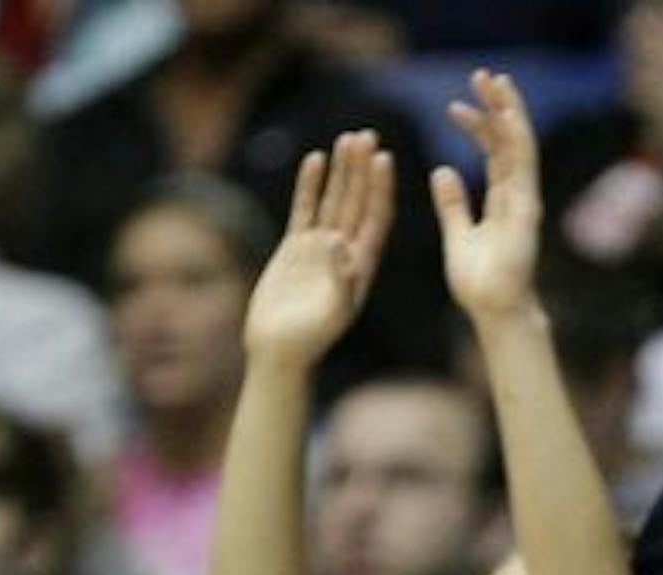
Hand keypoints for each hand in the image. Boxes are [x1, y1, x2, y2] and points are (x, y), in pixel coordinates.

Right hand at [244, 129, 393, 366]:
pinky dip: (310, 185)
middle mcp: (345, 252)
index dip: (380, 189)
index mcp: (362, 266)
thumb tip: (340, 242)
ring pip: (334, 199)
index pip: (376, 218)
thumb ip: (339, 279)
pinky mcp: (295, 248)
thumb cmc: (308, 341)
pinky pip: (305, 209)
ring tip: (348, 138)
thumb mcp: (331, 314)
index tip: (384, 159)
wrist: (278, 352)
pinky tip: (315, 159)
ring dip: (342, 170)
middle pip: (358, 202)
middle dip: (363, 169)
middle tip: (368, 135)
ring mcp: (320, 248)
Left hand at [433, 69, 542, 321]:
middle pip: (509, 141)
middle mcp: (518, 196)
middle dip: (497, 106)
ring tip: (492, 80)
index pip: (494, 154)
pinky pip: (522, 166)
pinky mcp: (526, 210)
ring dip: (508, 110)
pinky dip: (516, 137)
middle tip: (481, 75)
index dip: (479, 127)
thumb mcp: (457, 236)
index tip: (457, 106)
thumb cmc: (478, 284)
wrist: (494, 311)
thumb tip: (442, 170)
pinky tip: (506, 112)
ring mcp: (525, 201)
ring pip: (520, 145)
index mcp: (503, 202)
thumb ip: (452, 204)